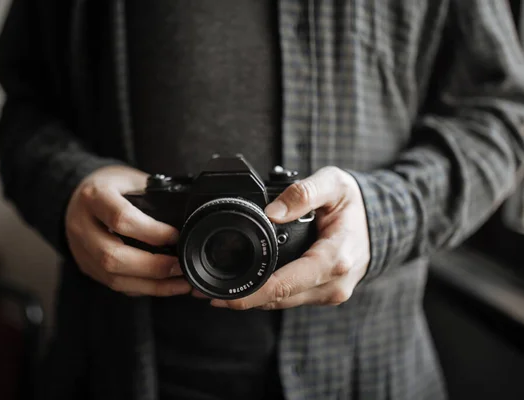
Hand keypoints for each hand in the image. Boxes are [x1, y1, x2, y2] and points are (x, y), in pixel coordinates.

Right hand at [65, 165, 191, 296]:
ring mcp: (81, 250)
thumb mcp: (131, 179)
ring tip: (180, 283)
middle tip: (180, 266)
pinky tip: (165, 286)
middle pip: (112, 256)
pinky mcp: (87, 267)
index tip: (177, 236)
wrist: (77, 196)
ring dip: (151, 285)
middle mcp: (82, 226)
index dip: (152, 232)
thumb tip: (188, 220)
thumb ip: (154, 196)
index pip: (121, 219)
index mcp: (94, 197)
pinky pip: (115, 285)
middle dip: (152, 266)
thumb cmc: (112, 186)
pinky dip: (144, 288)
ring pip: (113, 277)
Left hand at [209, 166, 369, 309]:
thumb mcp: (333, 184)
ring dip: (251, 300)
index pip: (286, 284)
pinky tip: (245, 288)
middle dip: (242, 299)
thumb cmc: (355, 203)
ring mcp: (330, 292)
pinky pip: (290, 299)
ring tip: (217, 291)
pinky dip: (267, 296)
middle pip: (279, 299)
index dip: (251, 292)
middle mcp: (334, 283)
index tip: (222, 294)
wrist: (382, 221)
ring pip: (283, 303)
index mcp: (335, 259)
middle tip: (205, 292)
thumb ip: (303, 193)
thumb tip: (272, 212)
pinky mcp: (324, 294)